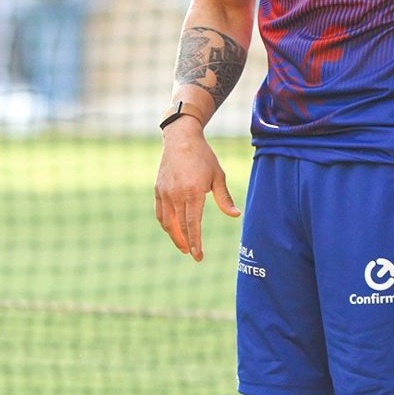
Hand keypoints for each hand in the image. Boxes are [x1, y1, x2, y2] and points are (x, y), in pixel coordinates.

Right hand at [155, 117, 240, 260]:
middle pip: (180, 226)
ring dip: (175, 236)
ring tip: (183, 246)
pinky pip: (160, 212)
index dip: (196, 242)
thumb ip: (224, 198)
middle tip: (193, 255)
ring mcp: (165, 192)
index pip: (193, 224)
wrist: (181, 138)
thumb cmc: (203, 156)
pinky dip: (165, 224)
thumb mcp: (218, 175)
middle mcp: (176, 194)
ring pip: (167, 222)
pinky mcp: (158, 189)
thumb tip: (235, 215)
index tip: (198, 256)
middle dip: (187, 243)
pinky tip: (172, 230)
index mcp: (193, 192)